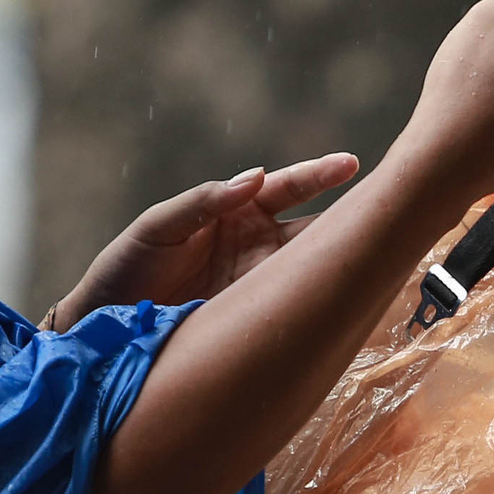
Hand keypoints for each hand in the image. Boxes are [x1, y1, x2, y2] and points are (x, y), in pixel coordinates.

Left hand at [45, 153, 359, 331]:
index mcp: (235, 213)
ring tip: (379, 249)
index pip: (286, 188)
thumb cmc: (126, 268)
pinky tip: (346, 300)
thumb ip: (202, 201)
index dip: (318, 175)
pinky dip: (321, 303)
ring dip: (341, 260)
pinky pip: (294, 308)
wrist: (104, 328)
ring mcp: (260, 285)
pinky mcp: (256, 320)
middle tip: (388, 203)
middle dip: (350, 215)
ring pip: (311, 268)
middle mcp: (256, 246)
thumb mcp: (157, 227)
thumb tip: (255, 177)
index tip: (350, 165)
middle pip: (314, 227)